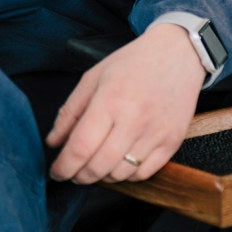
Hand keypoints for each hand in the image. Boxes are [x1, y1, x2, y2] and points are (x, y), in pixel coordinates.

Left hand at [45, 23, 202, 182]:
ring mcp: (156, 133)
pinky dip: (127, 175)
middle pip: (99, 166)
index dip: (64, 167)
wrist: (177, 55)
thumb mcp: (92, 78)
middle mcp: (134, 120)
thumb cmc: (132, 64)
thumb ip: (70, 112)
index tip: (56, 172)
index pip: (81, 147)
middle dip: (80, 176)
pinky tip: (118, 163)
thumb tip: (53, 142)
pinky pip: (144, 174)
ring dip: (102, 177)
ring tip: (94, 165)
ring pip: (121, 174)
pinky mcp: (173, 142)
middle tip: (72, 172)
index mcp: (110, 101)